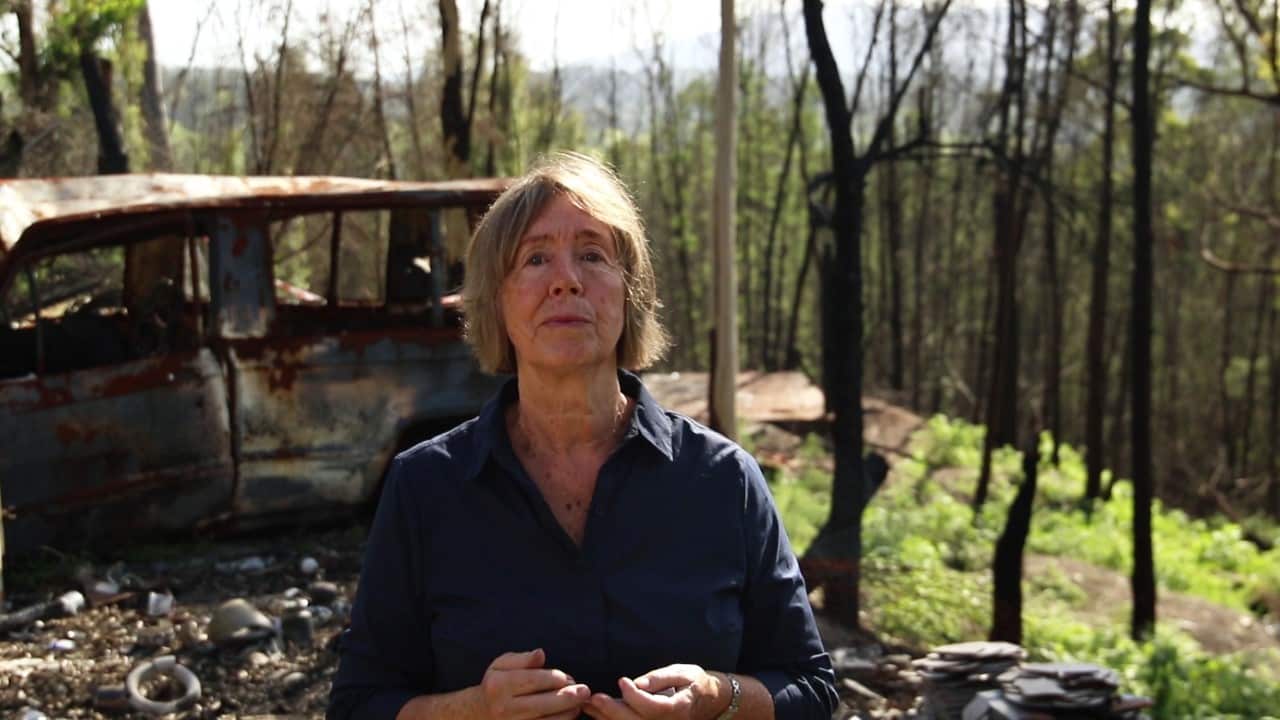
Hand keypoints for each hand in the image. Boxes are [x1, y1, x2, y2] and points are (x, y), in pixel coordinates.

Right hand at [476, 648, 590, 719]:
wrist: (480, 713)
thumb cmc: (498, 684)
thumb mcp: (502, 665)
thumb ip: (523, 659)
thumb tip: (541, 654)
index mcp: (500, 685)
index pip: (534, 680)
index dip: (556, 679)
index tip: (568, 678)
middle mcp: (504, 708)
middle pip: (544, 704)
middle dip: (569, 697)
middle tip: (585, 691)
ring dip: (568, 713)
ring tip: (578, 704)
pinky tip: (568, 715)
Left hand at [583, 664, 726, 719]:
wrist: (711, 701)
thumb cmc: (696, 683)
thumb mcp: (683, 673)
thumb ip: (659, 678)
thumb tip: (636, 683)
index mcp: (677, 708)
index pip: (652, 707)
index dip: (634, 696)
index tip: (622, 680)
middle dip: (611, 710)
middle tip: (592, 697)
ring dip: (606, 719)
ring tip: (588, 706)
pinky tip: (598, 714)